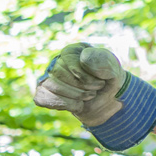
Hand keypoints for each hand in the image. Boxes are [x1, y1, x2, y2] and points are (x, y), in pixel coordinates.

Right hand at [33, 42, 155, 150]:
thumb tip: (83, 58)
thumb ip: (102, 61)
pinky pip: (43, 97)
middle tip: (95, 92)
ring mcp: (49, 77)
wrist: (107, 100)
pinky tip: (78, 105)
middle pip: (57, 73)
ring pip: (49, 85)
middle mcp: (58, 62)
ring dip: (73, 96)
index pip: (68, 59)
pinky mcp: (46, 93)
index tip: (101, 84)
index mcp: (73, 51)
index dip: (84, 75)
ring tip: (89, 97)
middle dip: (79, 86)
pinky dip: (64, 104)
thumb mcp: (113, 69)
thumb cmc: (109, 80)